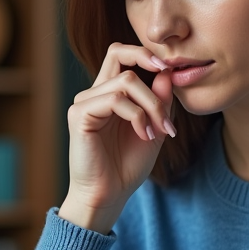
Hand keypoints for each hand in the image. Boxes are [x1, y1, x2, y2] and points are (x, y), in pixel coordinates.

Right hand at [60, 44, 174, 233]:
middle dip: (151, 69)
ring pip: (126, 81)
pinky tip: (144, 134)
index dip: (144, 53)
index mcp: (108, 93)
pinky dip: (137, 115)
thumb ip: (160, 101)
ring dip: (151, 105)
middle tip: (169, 99)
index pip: (121, 54)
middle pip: (119, 53)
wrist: (109, 195)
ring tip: (159, 130)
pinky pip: (115, 100)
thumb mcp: (154, 128)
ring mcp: (84, 102)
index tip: (168, 69)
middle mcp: (93, 93)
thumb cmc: (127, 166)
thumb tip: (166, 72)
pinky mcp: (79, 115)